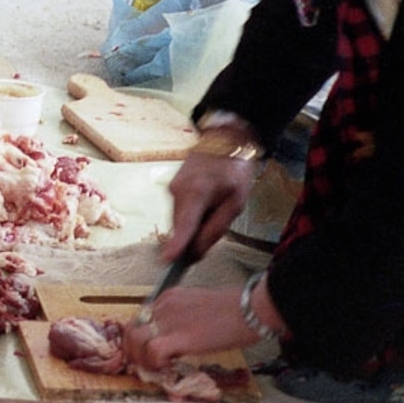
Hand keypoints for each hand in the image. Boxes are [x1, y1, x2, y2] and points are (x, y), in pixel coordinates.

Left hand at [128, 282, 263, 368]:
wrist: (251, 309)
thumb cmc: (236, 311)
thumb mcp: (200, 309)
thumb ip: (183, 321)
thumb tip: (178, 342)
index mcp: (168, 297)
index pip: (142, 318)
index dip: (141, 338)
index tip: (146, 352)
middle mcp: (163, 305)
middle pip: (132, 328)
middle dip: (133, 349)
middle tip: (142, 365)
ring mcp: (169, 319)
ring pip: (136, 339)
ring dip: (140, 359)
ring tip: (153, 370)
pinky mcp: (180, 336)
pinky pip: (153, 351)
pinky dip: (155, 363)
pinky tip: (167, 369)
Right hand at [160, 147, 258, 266]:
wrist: (223, 141)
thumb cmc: (234, 171)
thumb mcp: (235, 204)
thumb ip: (215, 229)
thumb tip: (195, 252)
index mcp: (196, 192)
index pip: (184, 225)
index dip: (176, 245)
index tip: (167, 261)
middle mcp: (177, 190)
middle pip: (182, 227)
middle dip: (195, 237)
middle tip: (219, 223)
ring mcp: (172, 188)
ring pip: (181, 221)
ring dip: (195, 225)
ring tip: (217, 208)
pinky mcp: (172, 188)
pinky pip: (181, 212)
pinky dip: (192, 216)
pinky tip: (208, 204)